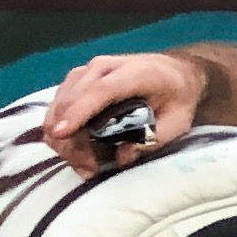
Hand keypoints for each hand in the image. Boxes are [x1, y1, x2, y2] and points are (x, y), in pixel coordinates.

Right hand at [38, 52, 202, 176]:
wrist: (175, 72)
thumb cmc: (178, 97)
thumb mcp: (179, 121)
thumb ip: (154, 139)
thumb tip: (123, 157)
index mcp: (135, 72)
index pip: (100, 91)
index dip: (78, 112)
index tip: (61, 134)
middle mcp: (104, 67)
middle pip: (71, 102)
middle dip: (70, 139)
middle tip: (89, 169)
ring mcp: (87, 71)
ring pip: (58, 105)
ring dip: (62, 138)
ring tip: (85, 163)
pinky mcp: (77, 80)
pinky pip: (57, 106)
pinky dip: (60, 129)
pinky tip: (77, 149)